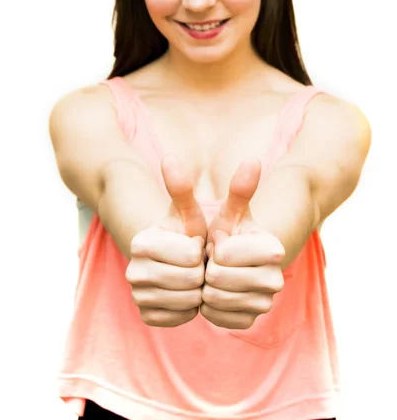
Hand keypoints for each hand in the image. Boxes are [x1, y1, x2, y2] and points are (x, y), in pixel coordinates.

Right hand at [126, 154, 206, 326]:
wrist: (173, 258)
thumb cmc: (185, 230)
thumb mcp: (188, 209)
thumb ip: (183, 187)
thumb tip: (169, 157)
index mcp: (141, 243)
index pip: (191, 256)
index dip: (201, 249)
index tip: (196, 243)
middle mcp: (133, 271)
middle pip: (190, 280)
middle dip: (201, 270)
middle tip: (198, 262)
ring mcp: (137, 296)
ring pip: (187, 301)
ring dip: (198, 289)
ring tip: (194, 274)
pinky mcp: (146, 316)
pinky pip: (182, 317)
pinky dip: (191, 306)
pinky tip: (188, 291)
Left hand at [201, 158, 284, 328]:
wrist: (233, 263)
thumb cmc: (229, 231)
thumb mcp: (228, 210)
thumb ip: (238, 188)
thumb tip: (253, 159)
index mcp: (273, 250)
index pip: (224, 254)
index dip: (213, 245)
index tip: (218, 240)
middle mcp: (276, 280)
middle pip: (218, 279)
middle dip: (207, 266)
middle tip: (211, 258)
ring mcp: (265, 304)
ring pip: (215, 300)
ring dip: (205, 285)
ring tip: (211, 272)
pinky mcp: (251, 321)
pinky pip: (215, 317)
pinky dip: (207, 304)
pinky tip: (213, 290)